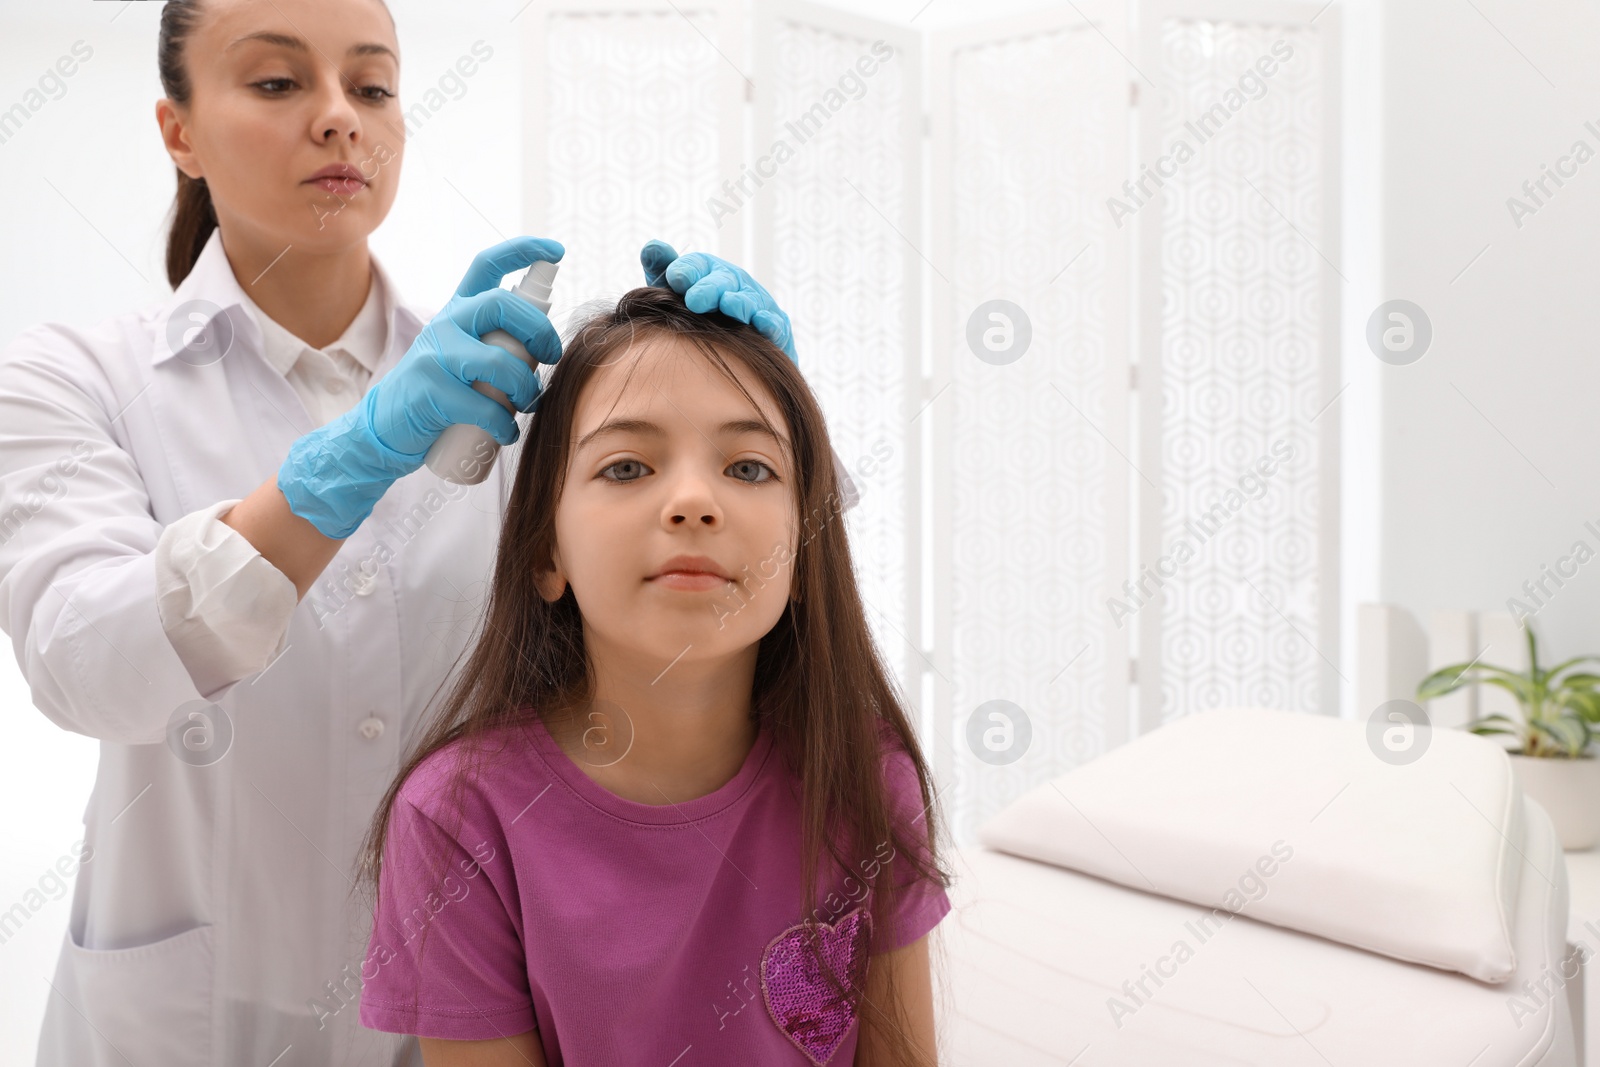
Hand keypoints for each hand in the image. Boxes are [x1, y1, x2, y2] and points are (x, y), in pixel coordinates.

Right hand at [277, 236, 563, 538]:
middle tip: (551, 356)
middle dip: (540, 330)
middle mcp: (445, 324)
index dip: (523, 250)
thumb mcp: (461, 354)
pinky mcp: (432, 392)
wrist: (384, 429)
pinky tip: (506, 432)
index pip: (487, 264)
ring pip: (501, 363)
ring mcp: (435, 356)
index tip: (556, 250)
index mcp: (456, 311)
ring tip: (528, 404)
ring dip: (527, 389)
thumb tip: (544, 338)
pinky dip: (505, 425)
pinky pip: (486, 408)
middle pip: (502, 305)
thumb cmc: (438, 393)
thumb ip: (493, 340)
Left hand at [640, 239, 796, 363]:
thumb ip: (662, 268)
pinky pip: (774, 324)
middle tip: (695, 300)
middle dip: (710, 289)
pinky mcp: (777, 325)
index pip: (697, 266)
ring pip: (748, 301)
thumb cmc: (696, 315)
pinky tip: (762, 324)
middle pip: (723, 282)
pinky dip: (770, 324)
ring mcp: (757, 303)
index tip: (675, 278)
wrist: (732, 347)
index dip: (687, 271)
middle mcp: (734, 283)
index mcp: (708, 272)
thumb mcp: (673, 291)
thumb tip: (652, 248)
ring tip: (729, 306)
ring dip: (740, 304)